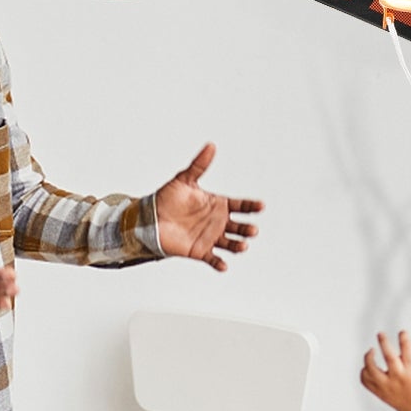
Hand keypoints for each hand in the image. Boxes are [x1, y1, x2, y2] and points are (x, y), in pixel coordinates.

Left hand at [153, 143, 261, 270]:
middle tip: (252, 230)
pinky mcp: (200, 251)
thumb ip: (199, 165)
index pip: (240, 206)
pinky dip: (219, 263)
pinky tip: (223, 265)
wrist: (149, 219)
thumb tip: (211, 145)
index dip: (251, 206)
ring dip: (238, 246)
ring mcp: (210, 237)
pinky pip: (213, 259)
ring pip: (231, 244)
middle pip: (240, 227)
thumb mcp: (184, 179)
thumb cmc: (167, 198)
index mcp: (218, 205)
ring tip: (242, 246)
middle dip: (247, 229)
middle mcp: (217, 222)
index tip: (261, 206)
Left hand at [360, 331, 410, 410]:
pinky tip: (369, 367)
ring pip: (372, 370)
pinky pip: (366, 381)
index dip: (404, 338)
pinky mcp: (380, 392)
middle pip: (389, 358)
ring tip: (371, 351)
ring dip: (368, 358)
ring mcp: (387, 386)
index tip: (402, 332)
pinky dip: (364, 372)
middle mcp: (399, 377)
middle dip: (384, 343)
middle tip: (380, 333)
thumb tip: (398, 349)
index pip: (407, 351)